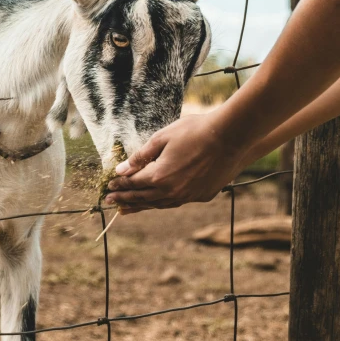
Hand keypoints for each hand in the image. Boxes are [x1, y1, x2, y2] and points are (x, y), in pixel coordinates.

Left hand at [106, 112, 244, 212]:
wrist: (231, 137)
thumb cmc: (195, 131)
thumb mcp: (162, 138)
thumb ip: (140, 156)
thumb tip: (122, 170)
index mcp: (159, 177)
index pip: (133, 184)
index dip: (119, 185)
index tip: (109, 187)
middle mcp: (172, 191)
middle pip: (143, 198)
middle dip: (124, 200)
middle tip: (110, 202)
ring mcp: (188, 196)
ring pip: (159, 204)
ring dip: (142, 206)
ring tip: (128, 209)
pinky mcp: (202, 196)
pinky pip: (177, 202)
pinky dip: (162, 203)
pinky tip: (158, 202)